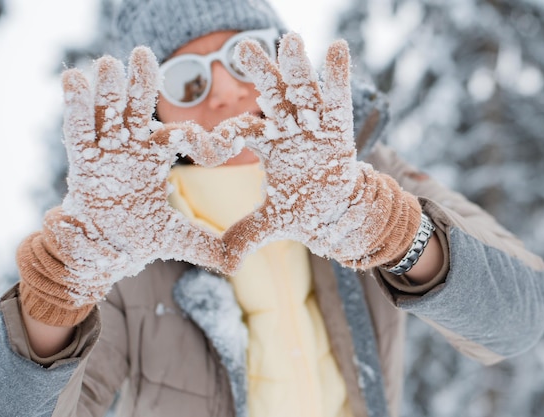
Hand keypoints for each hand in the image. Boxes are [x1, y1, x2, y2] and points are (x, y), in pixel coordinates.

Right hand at [18, 47, 249, 325]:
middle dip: (140, 83)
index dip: (204, 140)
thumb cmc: (139, 235)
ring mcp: (106, 151)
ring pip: (107, 113)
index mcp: (156, 157)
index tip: (228, 146)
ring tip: (111, 63)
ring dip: (109, 88)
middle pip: (137, 108)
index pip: (181, 137)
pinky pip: (78, 130)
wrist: (104, 251)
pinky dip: (75, 106)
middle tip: (145, 55)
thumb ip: (207, 245)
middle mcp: (132, 147)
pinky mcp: (83, 161)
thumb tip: (239, 263)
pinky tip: (73, 79)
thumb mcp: (177, 238)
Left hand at [222, 33, 421, 271]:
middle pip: (273, 95)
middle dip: (261, 71)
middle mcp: (290, 130)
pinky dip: (339, 75)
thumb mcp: (271, 224)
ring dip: (298, 67)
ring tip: (290, 40)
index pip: (241, 132)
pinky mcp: (341, 129)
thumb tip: (223, 264)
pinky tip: (336, 48)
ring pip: (305, 92)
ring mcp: (316, 126)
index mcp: (268, 146)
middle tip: (242, 47)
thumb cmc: (303, 210)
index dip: (221, 138)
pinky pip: (339, 100)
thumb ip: (245, 235)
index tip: (202, 148)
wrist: (338, 215)